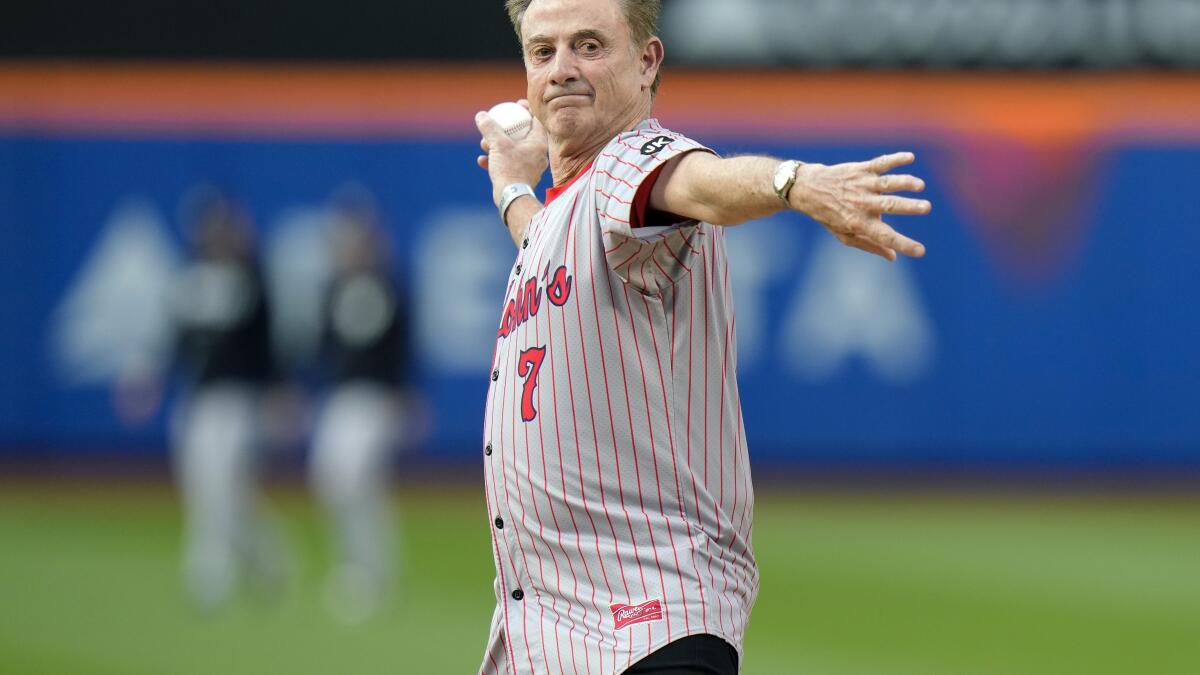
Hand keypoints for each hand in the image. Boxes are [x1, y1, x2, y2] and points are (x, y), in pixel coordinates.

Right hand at [475, 100, 548, 206]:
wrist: (512, 198)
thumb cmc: (509, 170)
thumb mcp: (498, 144)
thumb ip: (490, 128)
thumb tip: (481, 115)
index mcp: (539, 143)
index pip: (535, 120)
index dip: (526, 109)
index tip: (515, 105)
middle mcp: (538, 155)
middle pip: (523, 134)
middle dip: (506, 129)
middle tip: (497, 123)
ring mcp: (531, 167)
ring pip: (513, 150)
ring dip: (497, 146)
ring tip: (484, 144)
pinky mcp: (522, 178)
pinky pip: (509, 164)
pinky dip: (496, 161)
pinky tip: (482, 161)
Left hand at [789, 152, 930, 260]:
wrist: (808, 189)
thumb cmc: (830, 215)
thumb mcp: (844, 235)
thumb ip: (869, 245)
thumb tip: (893, 256)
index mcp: (859, 223)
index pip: (884, 236)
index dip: (903, 244)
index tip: (921, 251)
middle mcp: (861, 203)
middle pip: (889, 205)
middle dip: (909, 206)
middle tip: (926, 207)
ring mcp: (862, 184)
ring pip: (886, 183)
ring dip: (904, 182)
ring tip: (920, 185)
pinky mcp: (861, 169)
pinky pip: (880, 163)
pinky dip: (895, 159)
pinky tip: (910, 157)